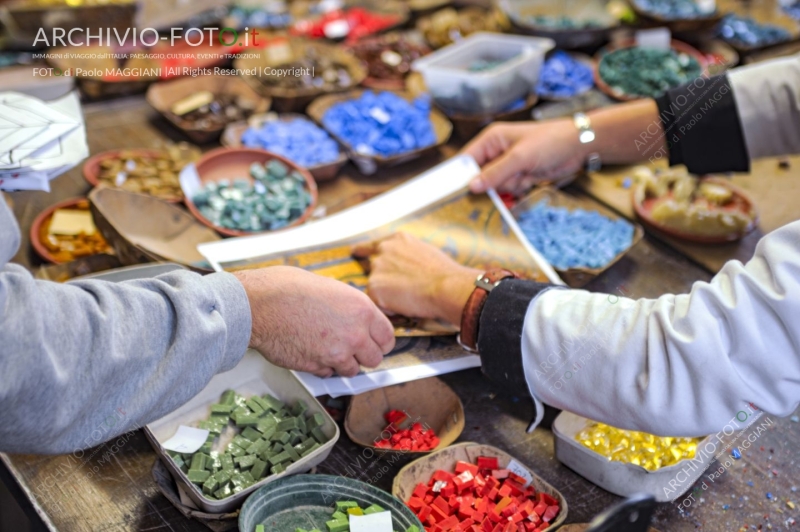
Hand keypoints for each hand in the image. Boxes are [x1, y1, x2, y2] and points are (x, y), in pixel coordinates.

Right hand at [233, 266, 394, 377]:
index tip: (374, 342)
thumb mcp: (328, 286)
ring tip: (327, 348)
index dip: (380, 341)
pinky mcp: (317, 367)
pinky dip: (323, 367)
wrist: (258, 305)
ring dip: (343, 363)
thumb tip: (352, 314)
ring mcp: (336, 354)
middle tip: (352, 348)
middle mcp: (354, 334)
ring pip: (352, 371)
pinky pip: (328, 374)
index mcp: (361, 309)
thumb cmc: (285, 288)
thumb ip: (347, 305)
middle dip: (364, 355)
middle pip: (374, 359)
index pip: (387, 337)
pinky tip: (310, 350)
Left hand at [353, 233, 479, 325]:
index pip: (372, 245)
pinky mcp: (374, 288)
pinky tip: (406, 306)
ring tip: (410, 298)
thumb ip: (407, 255)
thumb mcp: (425, 252)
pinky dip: (389, 309)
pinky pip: (378, 304)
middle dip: (382, 280)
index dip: (363, 250)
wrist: (447, 287)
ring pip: (376, 287)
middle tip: (399, 290)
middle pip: (372, 268)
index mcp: (396, 239)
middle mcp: (383, 250)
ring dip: (388, 295)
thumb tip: (404, 266)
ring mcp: (377, 269)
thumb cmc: (444, 273)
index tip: (355, 252)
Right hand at [462, 120, 585, 193]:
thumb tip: (472, 187)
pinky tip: (530, 180)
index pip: (466, 160)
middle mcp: (496, 152)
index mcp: (491, 140)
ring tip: (525, 175)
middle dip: (492, 183)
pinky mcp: (519, 176)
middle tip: (504, 183)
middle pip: (480, 177)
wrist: (579, 147)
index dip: (460, 176)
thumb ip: (495, 173)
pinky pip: (509, 190)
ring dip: (509, 186)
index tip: (455, 193)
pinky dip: (518, 188)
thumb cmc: (550, 141)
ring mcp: (508, 166)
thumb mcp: (520, 157)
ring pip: (495, 186)